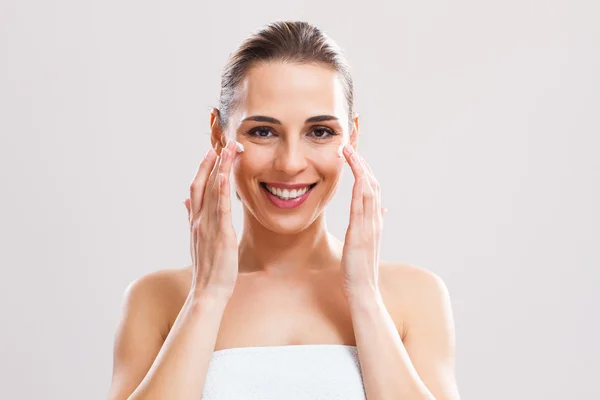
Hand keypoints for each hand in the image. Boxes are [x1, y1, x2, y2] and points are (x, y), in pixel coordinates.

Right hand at [184, 140, 238, 298]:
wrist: (207, 291)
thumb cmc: (206, 268)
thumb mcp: (196, 240)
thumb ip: (191, 218)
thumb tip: (185, 202)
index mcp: (195, 221)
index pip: (197, 188)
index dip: (203, 168)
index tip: (212, 151)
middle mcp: (199, 220)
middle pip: (203, 184)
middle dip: (212, 162)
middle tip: (222, 141)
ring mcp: (208, 226)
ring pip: (213, 191)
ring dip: (220, 168)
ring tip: (228, 149)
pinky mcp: (221, 234)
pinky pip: (221, 208)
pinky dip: (222, 190)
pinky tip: (225, 175)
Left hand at [340, 145, 385, 300]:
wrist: (364, 291)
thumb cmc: (360, 270)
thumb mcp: (366, 243)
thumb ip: (374, 224)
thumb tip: (382, 209)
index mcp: (374, 222)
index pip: (371, 189)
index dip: (364, 170)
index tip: (354, 155)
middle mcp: (374, 221)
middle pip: (371, 184)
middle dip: (361, 163)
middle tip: (350, 145)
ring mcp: (369, 226)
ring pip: (369, 190)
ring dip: (360, 168)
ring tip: (349, 151)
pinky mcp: (361, 234)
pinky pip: (363, 206)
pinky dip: (361, 187)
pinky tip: (356, 174)